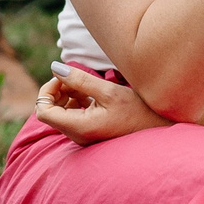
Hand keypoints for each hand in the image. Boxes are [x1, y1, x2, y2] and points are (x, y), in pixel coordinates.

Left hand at [35, 63, 167, 143]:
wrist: (160, 128)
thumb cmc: (139, 111)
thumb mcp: (109, 91)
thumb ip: (80, 80)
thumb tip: (55, 68)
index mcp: (80, 127)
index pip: (43, 111)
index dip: (47, 91)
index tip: (62, 77)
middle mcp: (78, 135)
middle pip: (50, 112)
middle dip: (57, 91)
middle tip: (74, 78)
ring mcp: (83, 136)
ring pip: (61, 113)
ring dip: (67, 95)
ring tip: (86, 86)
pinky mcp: (89, 132)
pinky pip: (72, 116)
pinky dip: (76, 102)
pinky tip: (91, 94)